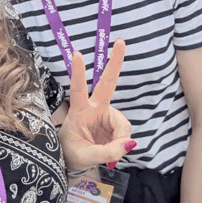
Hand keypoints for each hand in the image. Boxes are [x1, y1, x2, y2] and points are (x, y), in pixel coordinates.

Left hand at [59, 39, 134, 171]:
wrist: (74, 160)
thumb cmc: (72, 153)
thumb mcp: (85, 157)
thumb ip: (107, 152)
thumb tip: (129, 143)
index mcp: (79, 112)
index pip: (77, 90)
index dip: (78, 73)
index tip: (77, 53)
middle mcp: (94, 108)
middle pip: (107, 83)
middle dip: (115, 63)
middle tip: (120, 41)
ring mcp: (106, 114)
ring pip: (122, 124)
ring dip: (120, 140)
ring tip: (109, 153)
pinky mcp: (115, 123)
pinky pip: (125, 133)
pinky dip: (122, 144)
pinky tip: (115, 149)